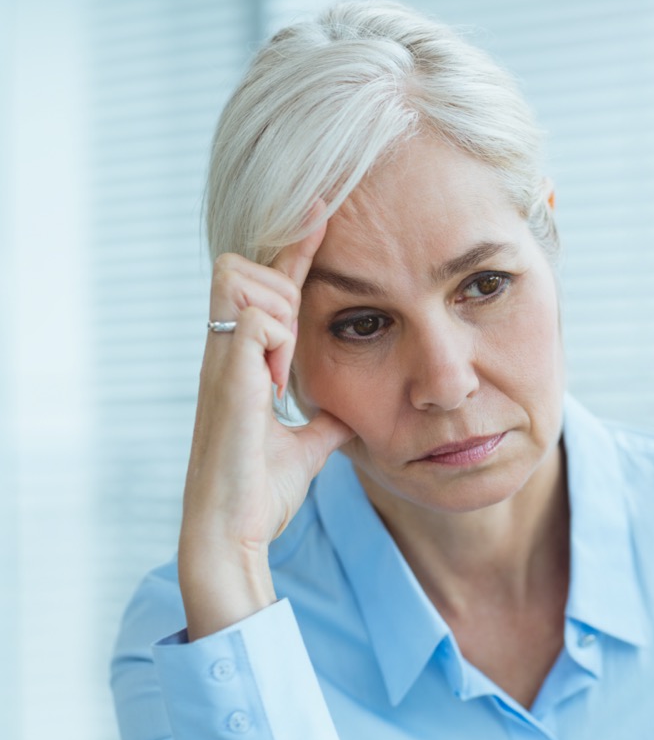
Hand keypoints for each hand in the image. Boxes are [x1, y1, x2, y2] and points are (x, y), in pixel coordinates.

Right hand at [179, 204, 354, 637]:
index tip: (325, 208)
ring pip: (247, 282)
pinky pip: (256, 320)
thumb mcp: (308, 445)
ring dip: (278, 317)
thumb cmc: (261, 491)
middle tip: (289, 353)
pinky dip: (275, 342)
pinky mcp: (226, 376)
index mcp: (244, 360)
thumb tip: (346, 414)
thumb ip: (323, 421)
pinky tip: (274, 384)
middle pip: (244, 265)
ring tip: (279, 375)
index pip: (270, 285)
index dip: (296, 247)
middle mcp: (225, 350)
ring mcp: (221, 360)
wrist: (234, 531)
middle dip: (278, 288)